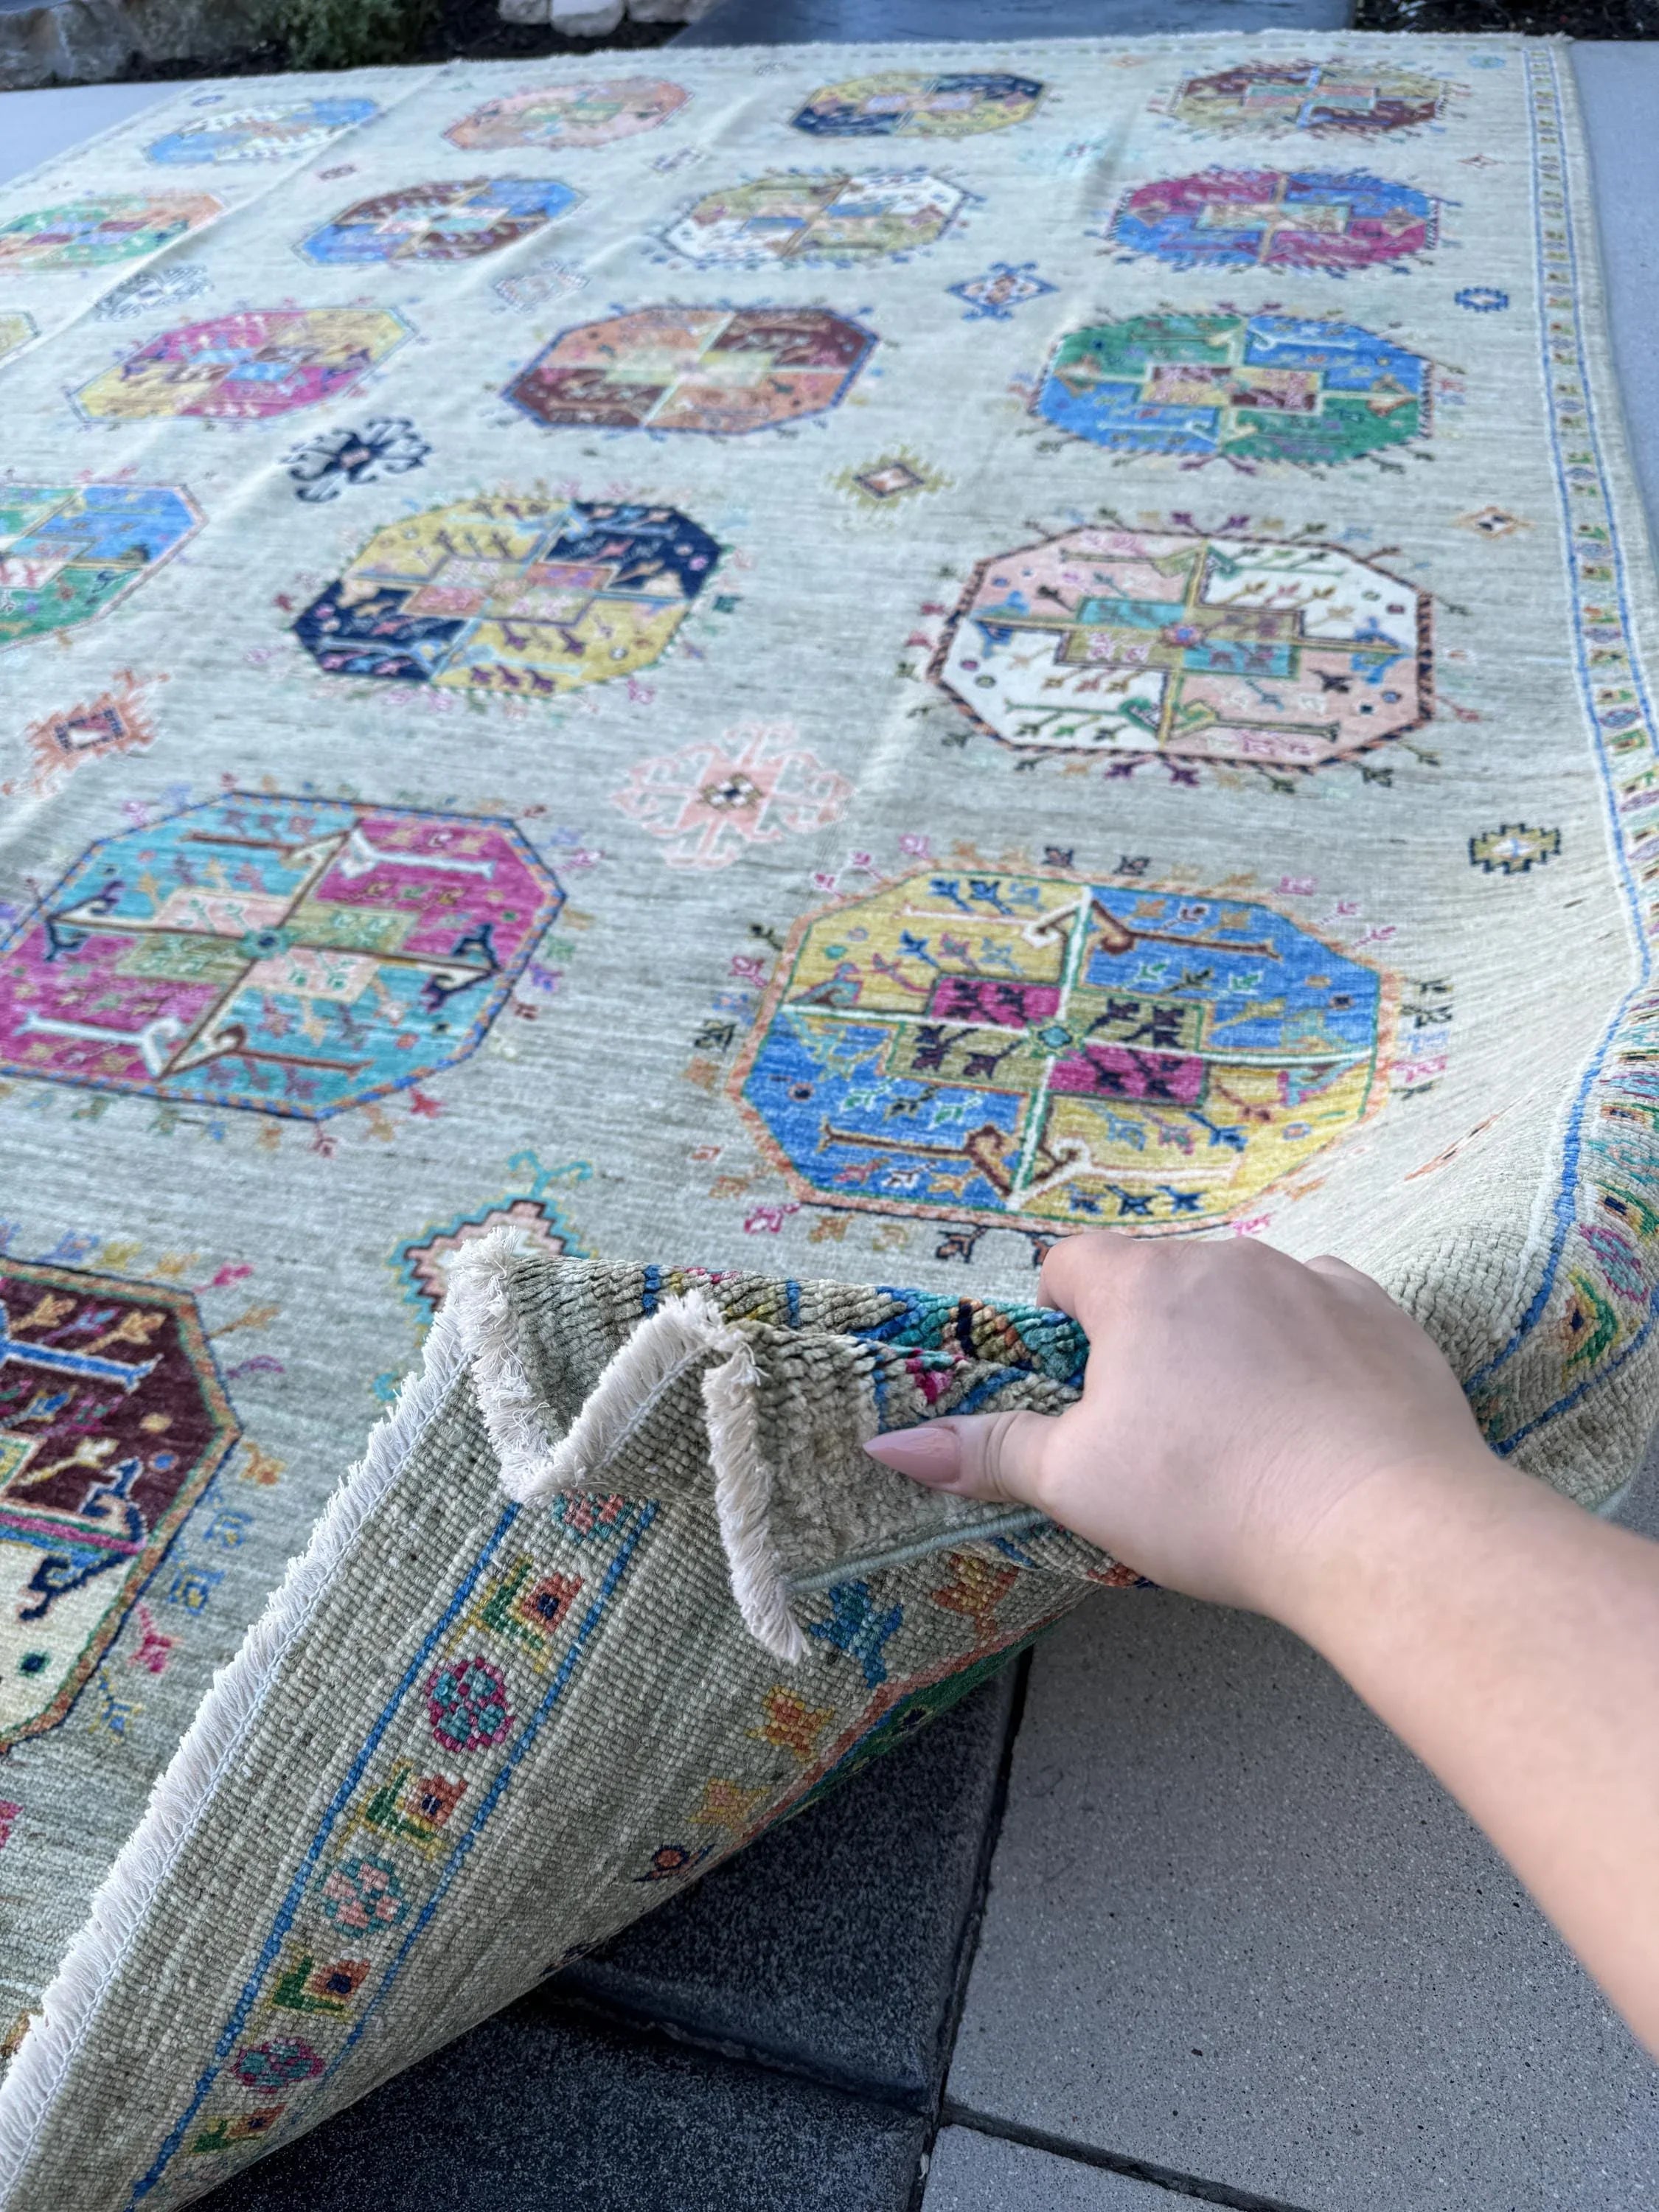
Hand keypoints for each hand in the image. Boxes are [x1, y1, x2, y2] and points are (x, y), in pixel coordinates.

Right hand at [862, 1230, 1504, 1631]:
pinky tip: (1317, 1420)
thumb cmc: (1211, 1499)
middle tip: (1158, 1432)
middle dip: (1149, 1340)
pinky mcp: (1384, 1315)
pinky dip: (1312, 1352)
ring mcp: (1314, 1278)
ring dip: (1231, 1343)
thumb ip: (986, 1453)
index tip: (1077, 1384)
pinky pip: (1326, 1313)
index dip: (1060, 1318)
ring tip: (1244, 1435)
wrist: (1383, 1523)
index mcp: (1143, 1285)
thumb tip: (887, 1443)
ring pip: (1245, 1296)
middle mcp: (1227, 1259)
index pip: (1072, 1265)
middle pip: (1161, 1281)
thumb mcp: (1078, 1483)